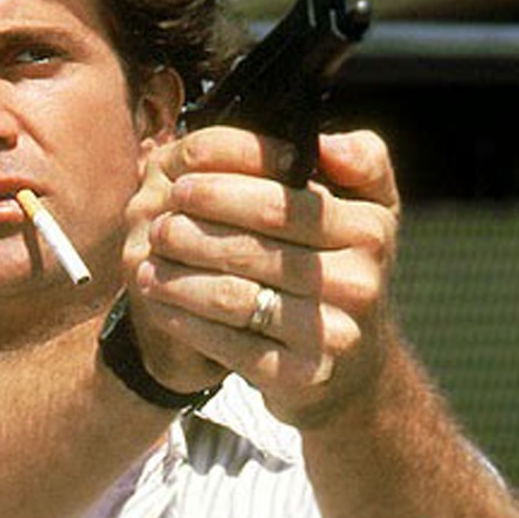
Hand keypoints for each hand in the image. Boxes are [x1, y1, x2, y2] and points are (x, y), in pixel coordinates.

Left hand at [121, 127, 400, 425]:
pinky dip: (185, 319)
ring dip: (179, 274)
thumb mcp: (369, 209)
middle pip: (253, 244)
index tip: (181, 174)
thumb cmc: (342, 268)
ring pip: (234, 295)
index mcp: (370, 226)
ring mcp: (333, 333)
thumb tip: (325, 143)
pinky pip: (229, 343)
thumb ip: (358, 161)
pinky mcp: (302, 374)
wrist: (354, 367)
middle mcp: (359, 280)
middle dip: (193, 226)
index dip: (222, 183)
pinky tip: (158, 300)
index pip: (281, 196)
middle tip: (159, 219)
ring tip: (148, 258)